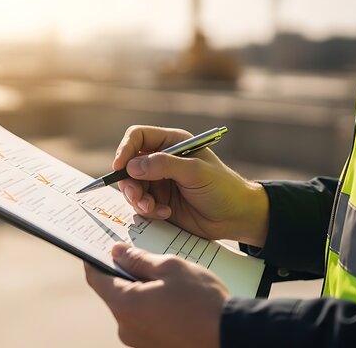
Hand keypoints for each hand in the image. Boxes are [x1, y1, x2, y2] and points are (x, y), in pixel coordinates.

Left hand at [85, 243, 228, 347]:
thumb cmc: (202, 301)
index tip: (99, 247)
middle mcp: (125, 328)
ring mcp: (138, 342)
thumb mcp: (170, 267)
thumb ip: (138, 259)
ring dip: (141, 291)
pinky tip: (173, 299)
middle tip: (144, 258)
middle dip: (125, 274)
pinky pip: (144, 321)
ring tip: (167, 280)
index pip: (96, 279)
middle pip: (115, 293)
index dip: (94, 260)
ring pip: (131, 308)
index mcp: (125, 305)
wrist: (230, 335)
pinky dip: (152, 308)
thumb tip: (117, 252)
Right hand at [114, 125, 268, 246]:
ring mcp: (159, 182)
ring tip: (154, 209)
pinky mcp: (159, 202)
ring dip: (138, 200)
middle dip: (129, 183)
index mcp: (171, 143)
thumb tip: (132, 166)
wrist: (235, 217)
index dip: (125, 149)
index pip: (137, 137)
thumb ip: (165, 165)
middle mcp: (162, 160)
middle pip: (128, 165)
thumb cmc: (223, 188)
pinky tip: (165, 214)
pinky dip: (148, 211)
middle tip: (138, 198)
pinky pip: (140, 204)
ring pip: (131, 187)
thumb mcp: (196, 172)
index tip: (120, 167)